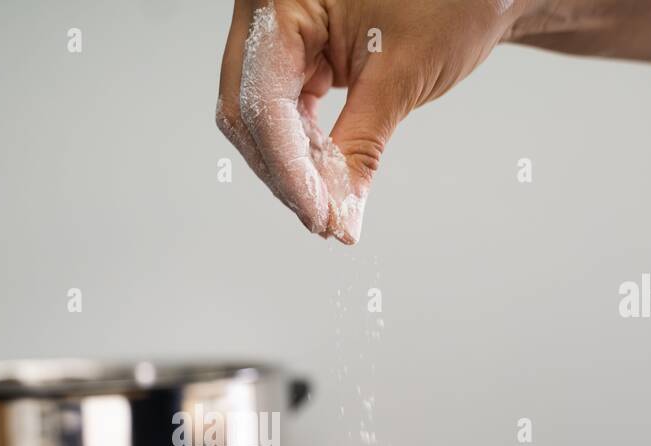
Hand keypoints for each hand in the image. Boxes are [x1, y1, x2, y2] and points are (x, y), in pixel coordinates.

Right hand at [216, 0, 529, 243]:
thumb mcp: (401, 75)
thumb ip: (359, 147)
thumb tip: (338, 213)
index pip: (263, 98)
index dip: (288, 167)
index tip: (317, 215)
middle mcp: (268, 8)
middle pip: (249, 109)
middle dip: (286, 172)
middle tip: (323, 220)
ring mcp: (279, 26)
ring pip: (261, 114)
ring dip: (293, 166)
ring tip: (329, 206)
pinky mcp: (298, 46)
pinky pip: (284, 105)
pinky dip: (305, 145)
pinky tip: (326, 177)